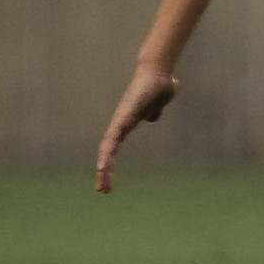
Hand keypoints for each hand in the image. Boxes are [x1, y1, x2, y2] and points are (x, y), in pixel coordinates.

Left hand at [96, 66, 178, 192]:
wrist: (158, 72)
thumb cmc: (160, 84)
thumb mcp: (158, 104)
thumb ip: (153, 111)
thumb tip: (152, 118)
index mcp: (128, 122)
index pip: (114, 146)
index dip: (110, 162)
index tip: (109, 179)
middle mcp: (120, 124)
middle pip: (108, 151)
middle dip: (106, 172)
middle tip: (103, 190)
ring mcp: (120, 121)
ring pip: (107, 149)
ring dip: (104, 169)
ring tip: (103, 186)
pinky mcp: (123, 119)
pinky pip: (111, 140)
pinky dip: (106, 155)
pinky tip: (103, 167)